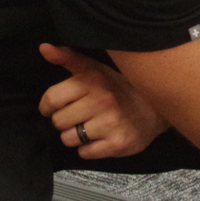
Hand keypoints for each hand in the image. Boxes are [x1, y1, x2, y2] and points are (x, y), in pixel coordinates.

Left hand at [38, 43, 169, 158]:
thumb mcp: (95, 69)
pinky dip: (90, 148)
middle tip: (83, 115)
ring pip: (69, 139)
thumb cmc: (120, 88)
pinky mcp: (118, 143)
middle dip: (66, 121)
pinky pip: (85, 153)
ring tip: (93, 126)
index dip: (49, 106)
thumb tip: (44, 47)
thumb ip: (68, 58)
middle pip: (58, 122)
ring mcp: (111, 123)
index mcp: (93, 80)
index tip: (60, 106)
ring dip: (77, 137)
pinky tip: (102, 137)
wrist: (155, 109)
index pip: (51, 99)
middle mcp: (102, 100)